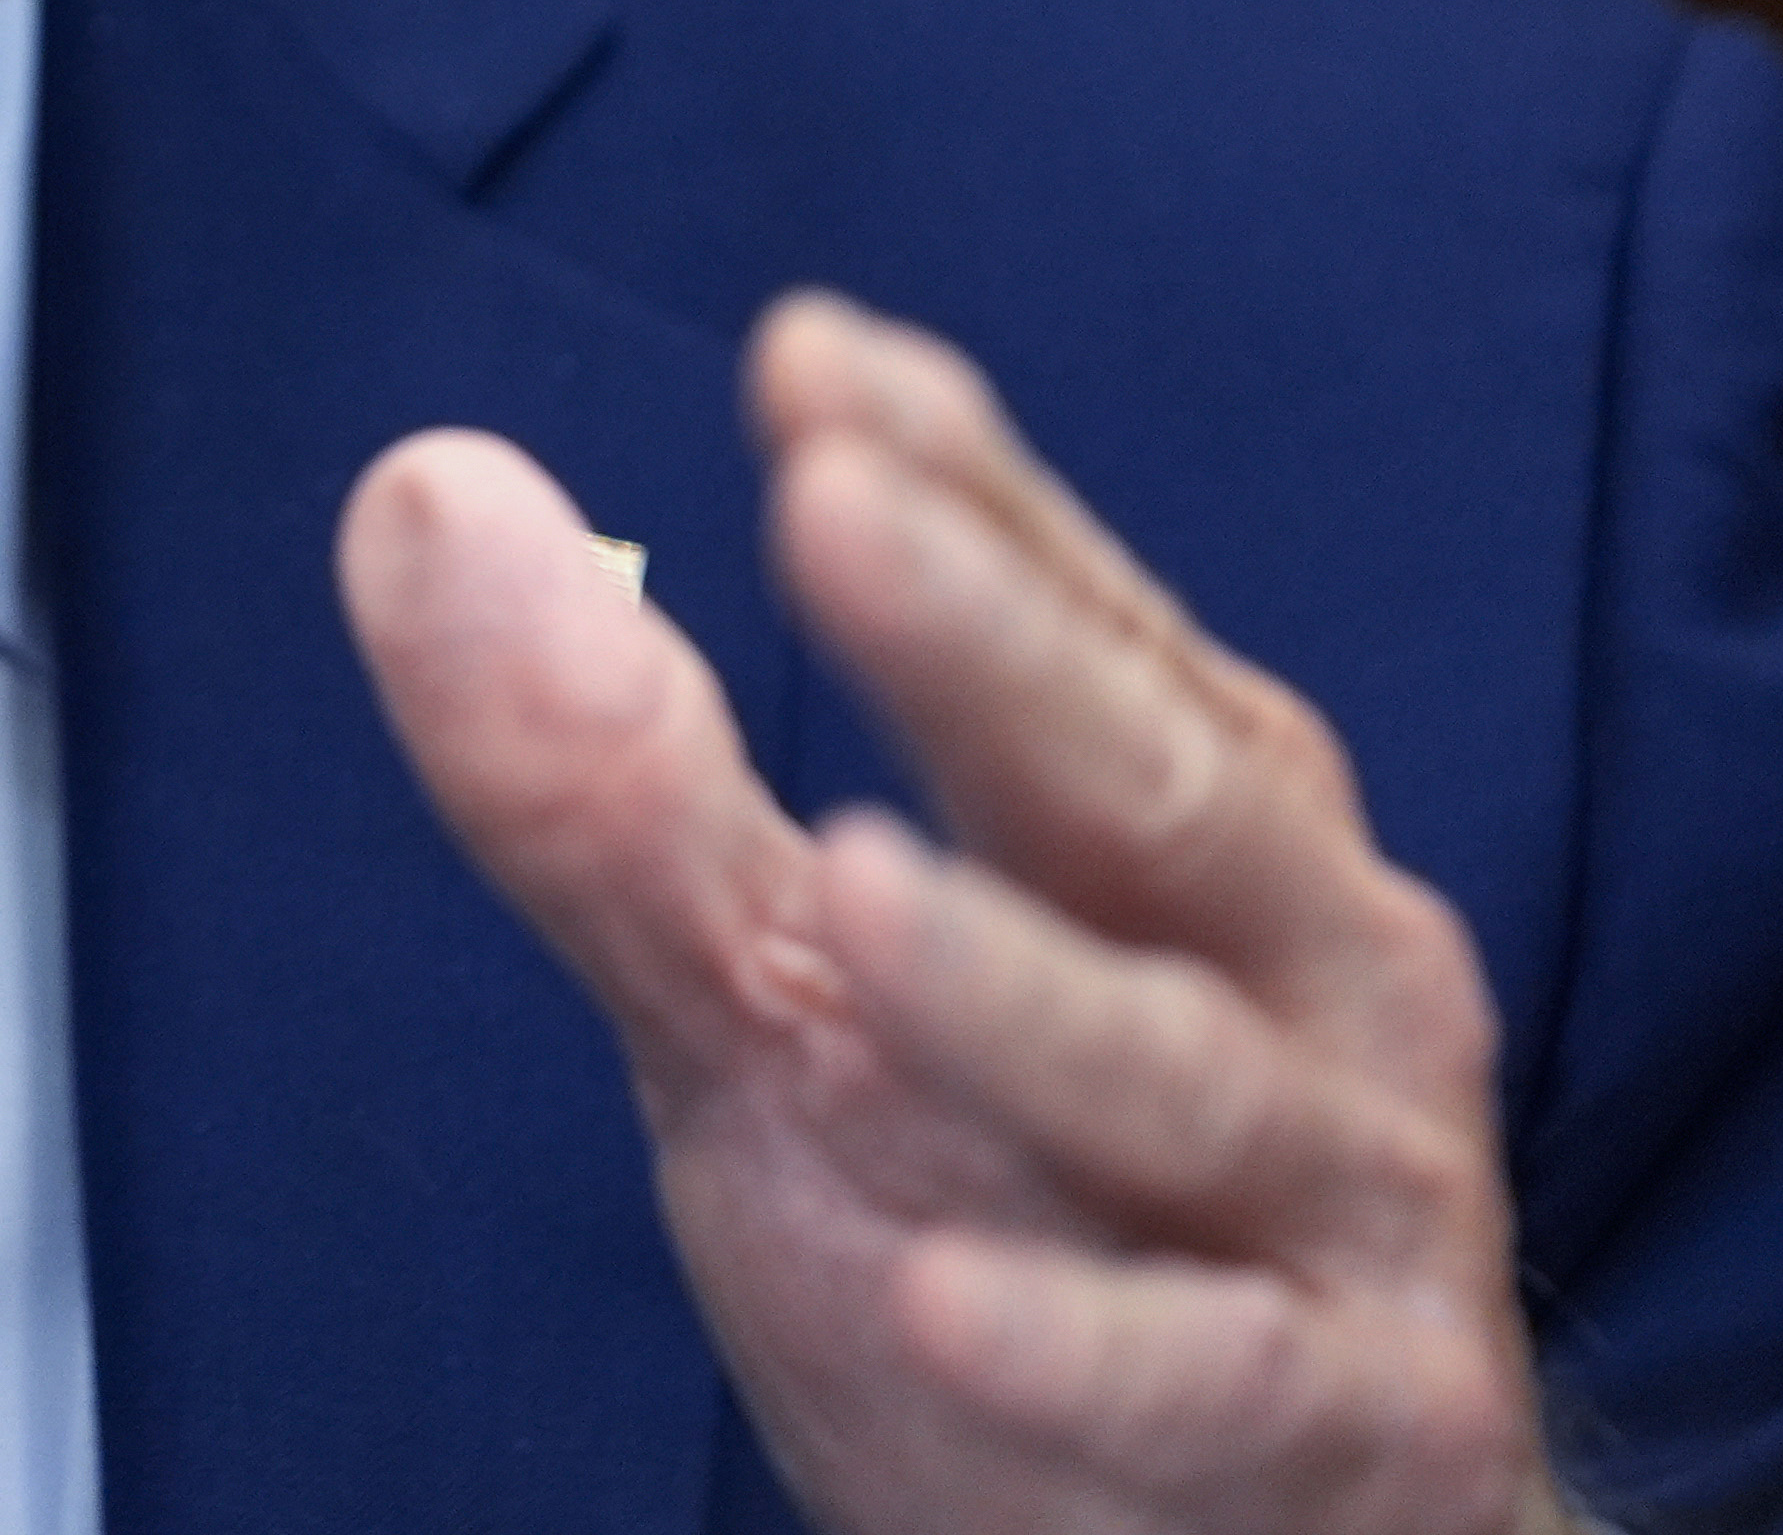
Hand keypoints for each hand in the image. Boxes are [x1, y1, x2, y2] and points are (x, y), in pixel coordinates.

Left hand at [338, 295, 1562, 1534]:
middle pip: (1149, 787)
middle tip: (835, 502)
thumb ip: (616, 772)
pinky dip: (1081, 1340)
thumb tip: (428, 488)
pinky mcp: (1354, 1430)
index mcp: (1186, 832)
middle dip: (991, 645)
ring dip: (1018, 990)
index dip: (954, 484)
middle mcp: (1310, 978)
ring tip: (853, 885)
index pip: (1078, 617)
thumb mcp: (777, 999)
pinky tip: (931, 1296)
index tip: (804, 355)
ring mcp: (1351, 1208)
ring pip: (1186, 1077)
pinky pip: (1218, 1380)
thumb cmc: (1015, 1223)